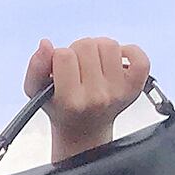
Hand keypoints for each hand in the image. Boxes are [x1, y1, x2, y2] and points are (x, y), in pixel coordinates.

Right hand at [23, 36, 149, 162]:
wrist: (85, 130)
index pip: (63, 55)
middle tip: (77, 69)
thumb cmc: (61, 107)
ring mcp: (118, 92)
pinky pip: (139, 56)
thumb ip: (35, 68)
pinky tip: (116, 61)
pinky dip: (129, 52)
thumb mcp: (38, 93)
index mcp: (71, 101)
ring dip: (99, 50)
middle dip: (78, 52)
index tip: (60, 71)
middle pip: (86, 46)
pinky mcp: (135, 87)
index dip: (58, 57)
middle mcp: (97, 98)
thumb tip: (45, 44)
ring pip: (109, 45)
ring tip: (93, 65)